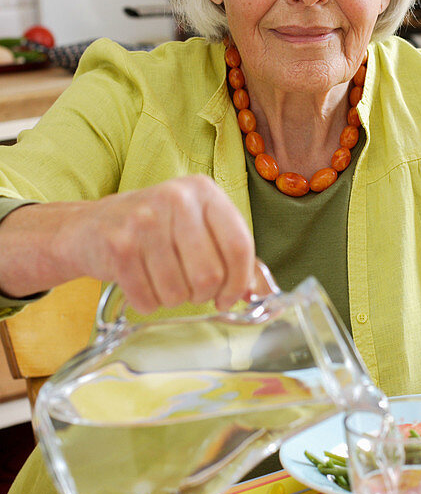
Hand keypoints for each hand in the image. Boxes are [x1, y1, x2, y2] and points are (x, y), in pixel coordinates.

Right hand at [60, 175, 258, 313]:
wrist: (88, 226)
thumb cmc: (153, 230)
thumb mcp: (196, 228)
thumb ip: (232, 256)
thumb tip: (260, 293)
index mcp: (203, 190)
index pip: (238, 245)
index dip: (239, 281)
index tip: (229, 297)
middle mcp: (176, 198)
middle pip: (210, 273)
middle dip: (203, 294)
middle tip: (191, 290)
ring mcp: (144, 219)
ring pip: (178, 291)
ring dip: (173, 299)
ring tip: (163, 282)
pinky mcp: (117, 245)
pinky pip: (147, 298)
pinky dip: (148, 303)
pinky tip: (142, 285)